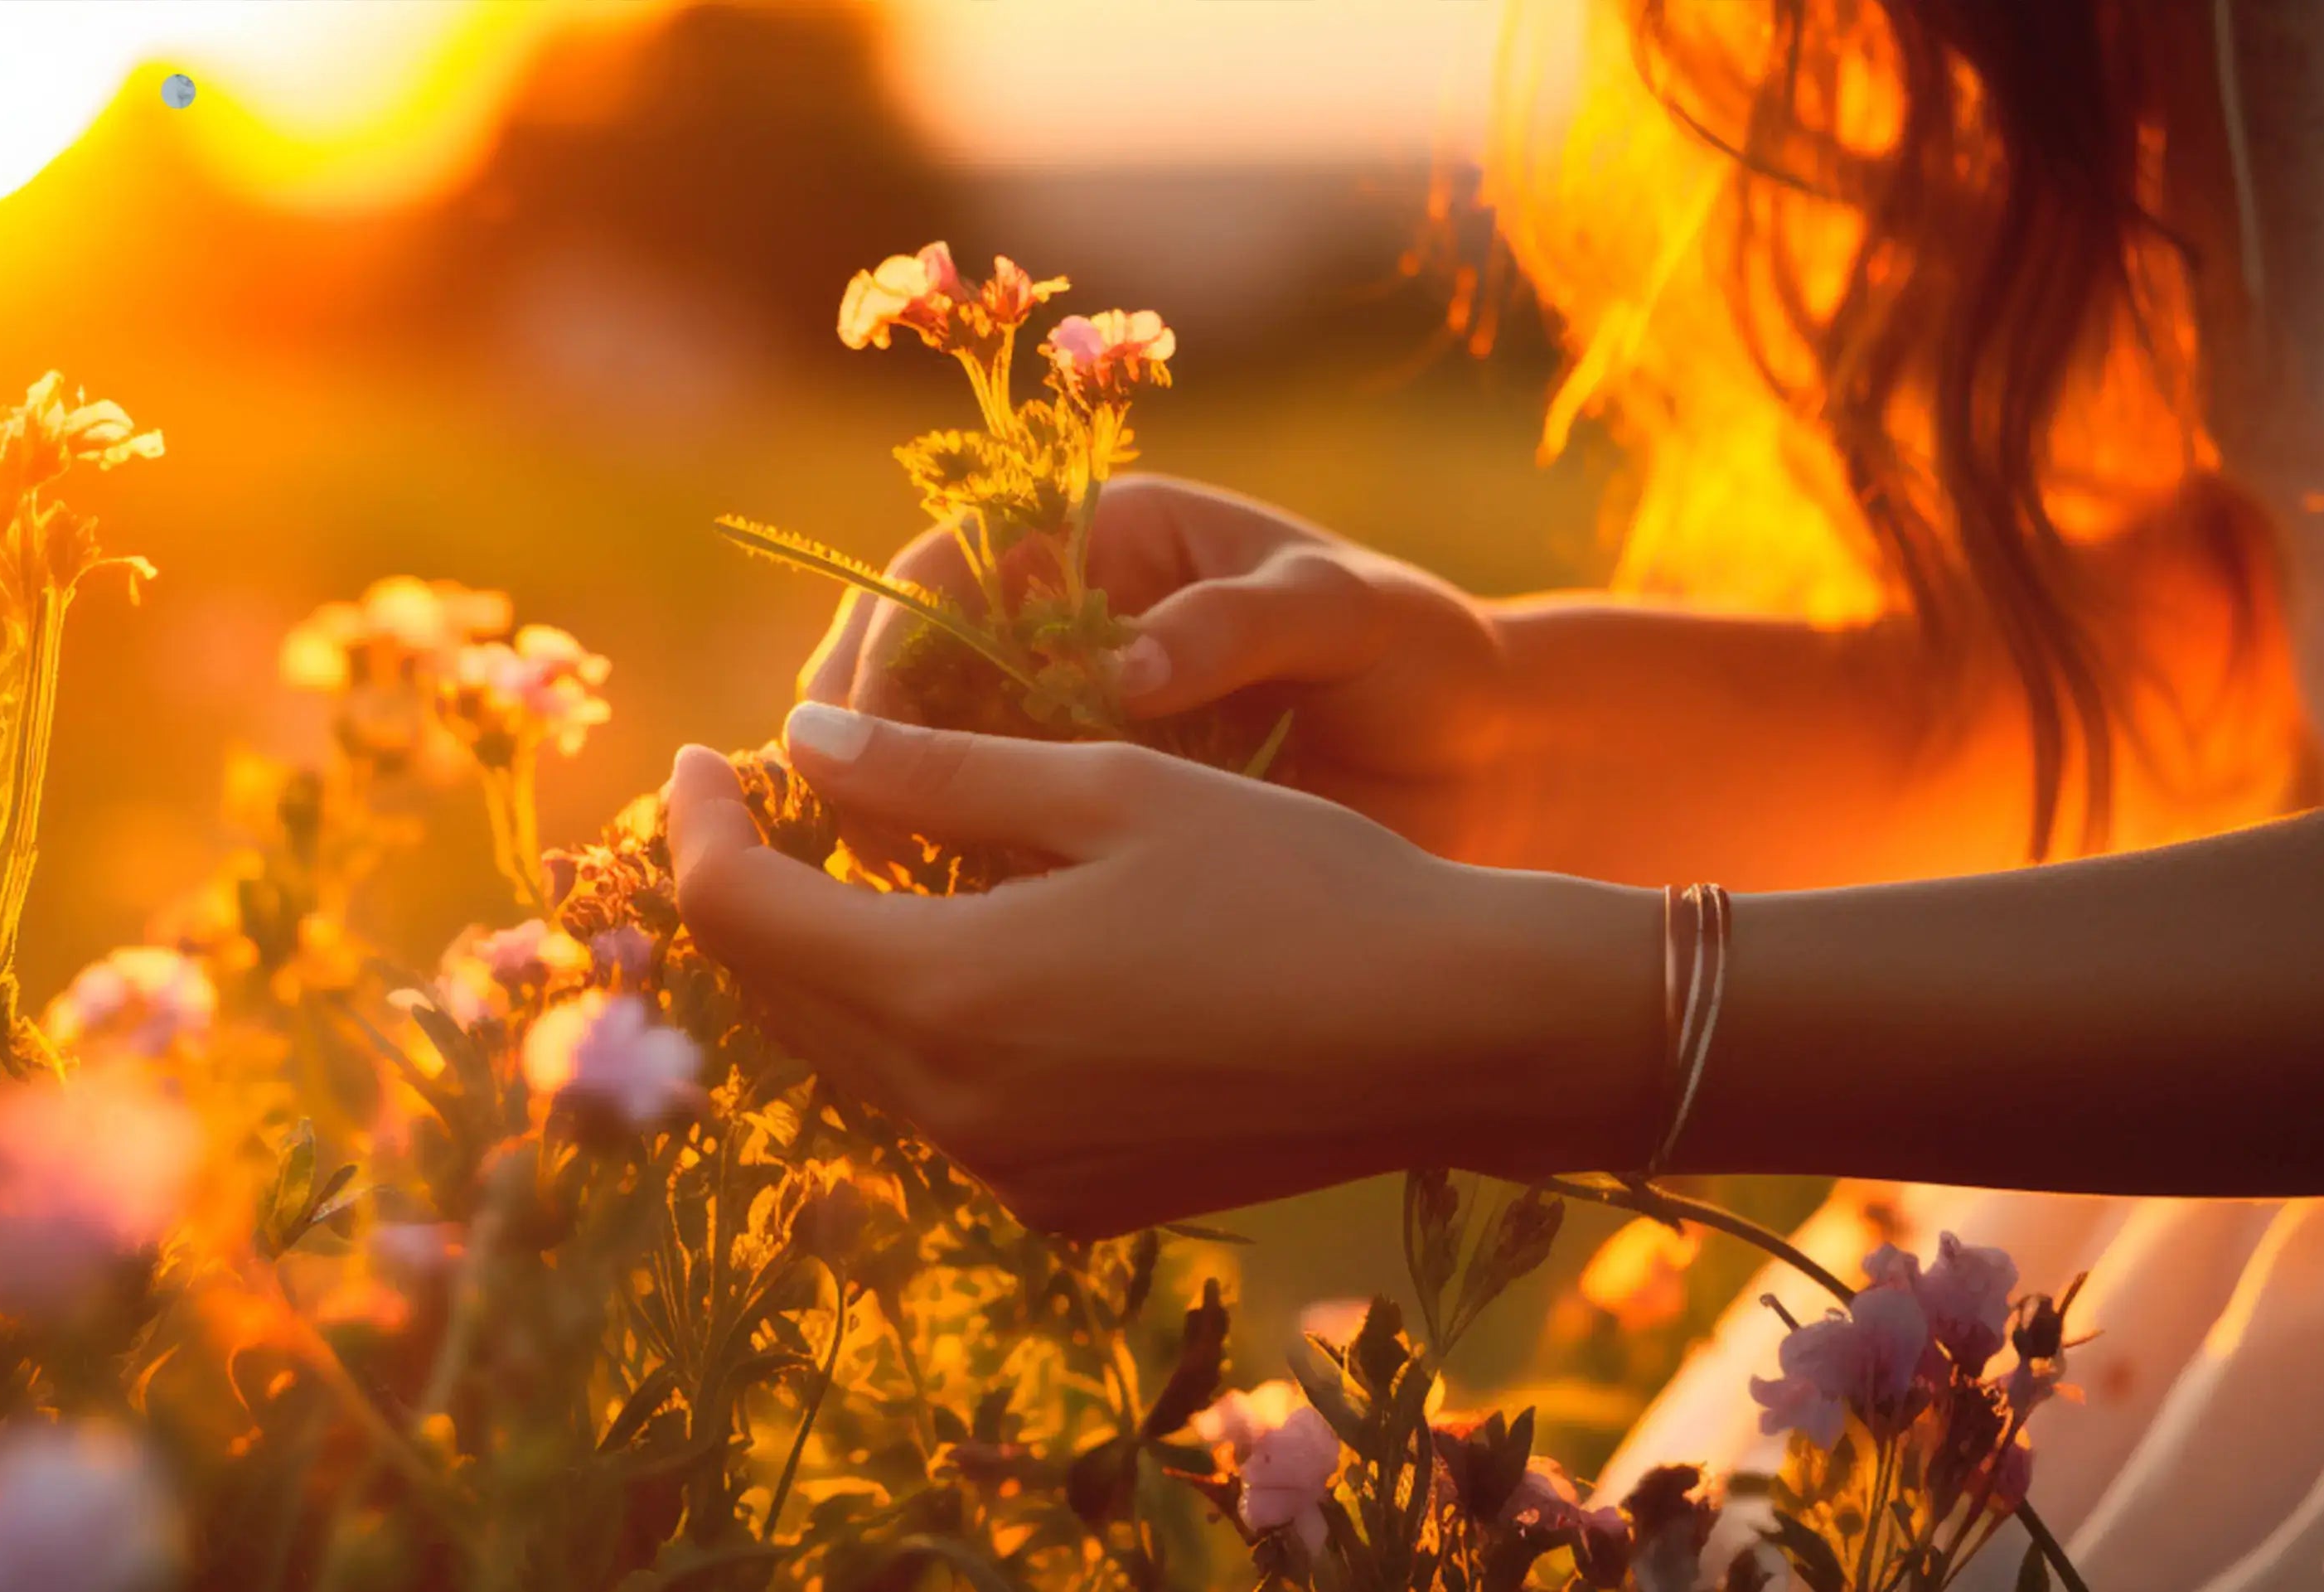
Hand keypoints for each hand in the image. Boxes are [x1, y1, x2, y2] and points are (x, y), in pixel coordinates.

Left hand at [660, 703, 1661, 1237]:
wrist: (1454, 1034)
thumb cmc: (1296, 881)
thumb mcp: (1109, 790)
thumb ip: (934, 775)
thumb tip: (800, 746)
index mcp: (950, 995)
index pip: (740, 917)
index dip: (698, 829)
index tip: (699, 755)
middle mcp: (955, 1111)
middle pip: (782, 994)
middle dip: (750, 892)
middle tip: (760, 798)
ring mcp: (1010, 1173)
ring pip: (856, 1054)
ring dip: (834, 958)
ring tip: (857, 858)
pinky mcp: (1067, 1200)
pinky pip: (939, 1104)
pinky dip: (917, 1020)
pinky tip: (964, 947)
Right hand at [797, 476, 1526, 862]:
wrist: (1495, 769)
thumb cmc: (1422, 657)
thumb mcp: (1345, 616)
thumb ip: (1241, 624)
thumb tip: (1124, 668)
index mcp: (1107, 541)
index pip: (950, 568)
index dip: (886, 637)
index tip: (860, 721)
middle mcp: (1063, 629)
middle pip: (905, 669)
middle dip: (856, 734)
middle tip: (829, 817)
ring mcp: (1065, 728)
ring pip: (926, 763)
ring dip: (882, 815)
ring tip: (864, 882)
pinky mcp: (1085, 817)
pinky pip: (987, 840)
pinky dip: (948, 878)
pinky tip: (933, 932)